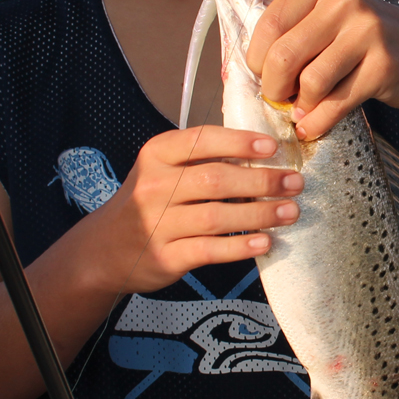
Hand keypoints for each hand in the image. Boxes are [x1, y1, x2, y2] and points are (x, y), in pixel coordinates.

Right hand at [79, 126, 303, 294]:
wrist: (103, 250)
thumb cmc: (147, 204)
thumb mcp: (162, 170)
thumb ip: (202, 159)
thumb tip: (263, 152)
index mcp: (157, 155)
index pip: (202, 141)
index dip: (240, 142)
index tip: (273, 147)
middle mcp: (155, 186)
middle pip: (217, 180)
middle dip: (262, 181)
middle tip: (295, 183)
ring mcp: (157, 224)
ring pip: (217, 217)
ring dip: (260, 214)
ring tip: (290, 212)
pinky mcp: (165, 257)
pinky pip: (210, 250)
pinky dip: (241, 247)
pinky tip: (266, 242)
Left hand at [246, 0, 398, 139]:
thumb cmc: (374, 41)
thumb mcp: (337, 19)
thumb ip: (300, 33)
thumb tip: (258, 72)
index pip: (271, 24)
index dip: (257, 58)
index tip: (263, 76)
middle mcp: (344, 3)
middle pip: (285, 55)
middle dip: (274, 87)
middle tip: (279, 99)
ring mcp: (366, 33)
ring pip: (310, 82)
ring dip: (300, 106)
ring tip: (302, 111)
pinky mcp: (383, 67)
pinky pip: (336, 102)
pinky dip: (318, 122)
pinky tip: (313, 127)